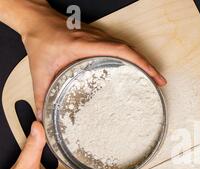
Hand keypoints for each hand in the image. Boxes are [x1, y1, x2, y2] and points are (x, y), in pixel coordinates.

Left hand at [3, 0, 166, 119]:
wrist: (38, 21)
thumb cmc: (41, 40)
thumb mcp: (39, 70)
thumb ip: (41, 94)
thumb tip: (44, 116)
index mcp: (85, 46)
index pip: (120, 51)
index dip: (140, 63)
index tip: (152, 76)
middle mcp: (97, 39)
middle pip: (131, 50)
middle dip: (148, 66)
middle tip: (160, 82)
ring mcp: (100, 37)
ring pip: (128, 48)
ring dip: (143, 61)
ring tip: (154, 78)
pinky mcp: (100, 38)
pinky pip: (122, 47)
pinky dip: (134, 58)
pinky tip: (138, 68)